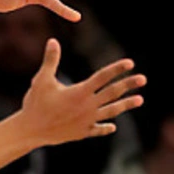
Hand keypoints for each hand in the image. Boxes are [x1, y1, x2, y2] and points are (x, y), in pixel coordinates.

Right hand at [19, 39, 144, 145]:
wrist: (31, 131)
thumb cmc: (35, 103)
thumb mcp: (41, 79)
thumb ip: (50, 60)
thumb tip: (53, 41)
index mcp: (79, 92)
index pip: (102, 77)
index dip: (117, 69)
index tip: (130, 63)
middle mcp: (87, 106)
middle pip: (112, 93)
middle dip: (128, 85)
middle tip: (143, 79)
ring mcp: (86, 121)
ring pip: (111, 111)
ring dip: (125, 105)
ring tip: (139, 100)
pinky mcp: (81, 132)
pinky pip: (97, 129)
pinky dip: (105, 127)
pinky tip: (112, 126)